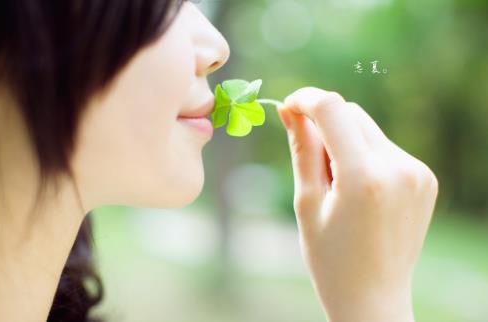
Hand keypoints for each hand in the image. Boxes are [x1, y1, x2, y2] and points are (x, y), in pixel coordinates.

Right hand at [277, 88, 437, 321]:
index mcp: (364, 177)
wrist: (373, 298)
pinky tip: (358, 191)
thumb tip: (290, 109)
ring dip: (344, 141)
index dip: (305, 99)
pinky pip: (385, 147)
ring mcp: (417, 173)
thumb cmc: (330, 258)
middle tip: (310, 164)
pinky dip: (365, 155)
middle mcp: (398, 168)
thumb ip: (302, 150)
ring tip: (337, 185)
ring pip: (368, 128)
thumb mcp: (307, 203)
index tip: (287, 106)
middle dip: (324, 125)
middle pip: (351, 114)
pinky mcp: (424, 178)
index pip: (332, 109)